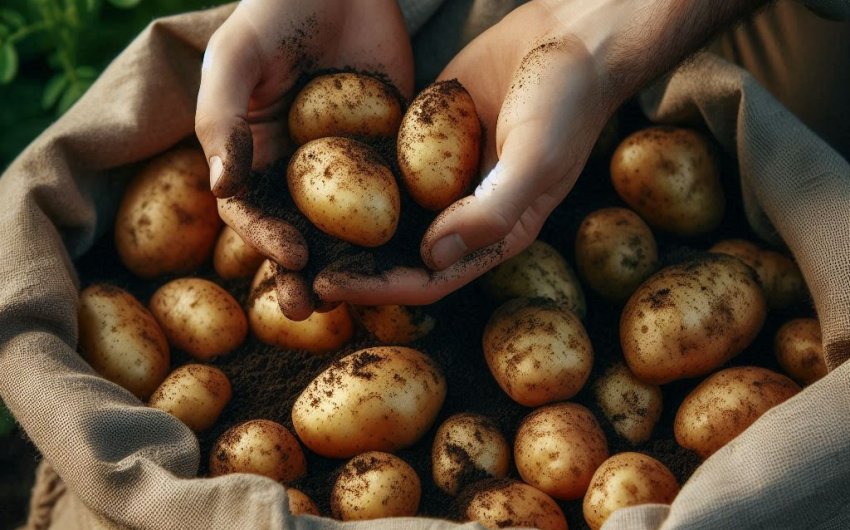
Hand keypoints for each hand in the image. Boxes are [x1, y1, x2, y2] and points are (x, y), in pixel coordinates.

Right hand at [195, 0, 412, 318]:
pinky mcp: (388, 152)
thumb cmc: (277, 8)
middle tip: (314, 309)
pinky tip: (410, 254)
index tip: (292, 257)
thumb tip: (220, 188)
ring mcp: (344, 163)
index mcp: (251, 151)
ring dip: (348, 264)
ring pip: (344, 226)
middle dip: (301, 273)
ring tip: (360, 298)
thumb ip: (220, 117)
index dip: (265, 240)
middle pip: (295, 231)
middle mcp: (296, 167)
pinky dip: (396, 228)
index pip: (250, 211)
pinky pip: (391, 195)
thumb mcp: (235, 54)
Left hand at [316, 1, 612, 304]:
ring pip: (382, 211)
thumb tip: (431, 254)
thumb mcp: (538, 159)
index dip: (378, 287)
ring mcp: (439, 174)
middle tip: (289, 265)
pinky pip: (381, 162)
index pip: (429, 277)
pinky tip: (306, 169)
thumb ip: (491, 210)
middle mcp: (461, 211)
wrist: (571, 35)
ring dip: (339, 223)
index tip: (327, 284)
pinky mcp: (423, 138)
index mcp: (493, 232)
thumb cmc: (566, 103)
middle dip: (348, 263)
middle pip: (396, 252)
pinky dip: (350, 171)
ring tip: (285, 226)